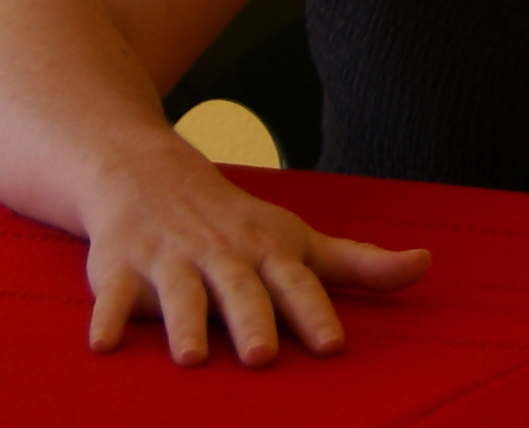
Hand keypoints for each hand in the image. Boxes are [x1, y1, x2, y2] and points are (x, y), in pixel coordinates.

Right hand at [78, 140, 428, 366]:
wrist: (145, 170)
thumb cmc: (234, 222)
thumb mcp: (297, 238)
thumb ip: (357, 263)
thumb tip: (425, 266)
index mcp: (266, 251)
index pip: (297, 283)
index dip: (314, 312)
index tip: (332, 345)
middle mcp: (219, 254)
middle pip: (239, 290)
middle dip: (250, 320)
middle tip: (262, 357)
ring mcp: (169, 259)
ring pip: (178, 294)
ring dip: (184, 323)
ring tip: (192, 358)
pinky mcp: (120, 267)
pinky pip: (112, 296)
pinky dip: (106, 318)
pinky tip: (103, 346)